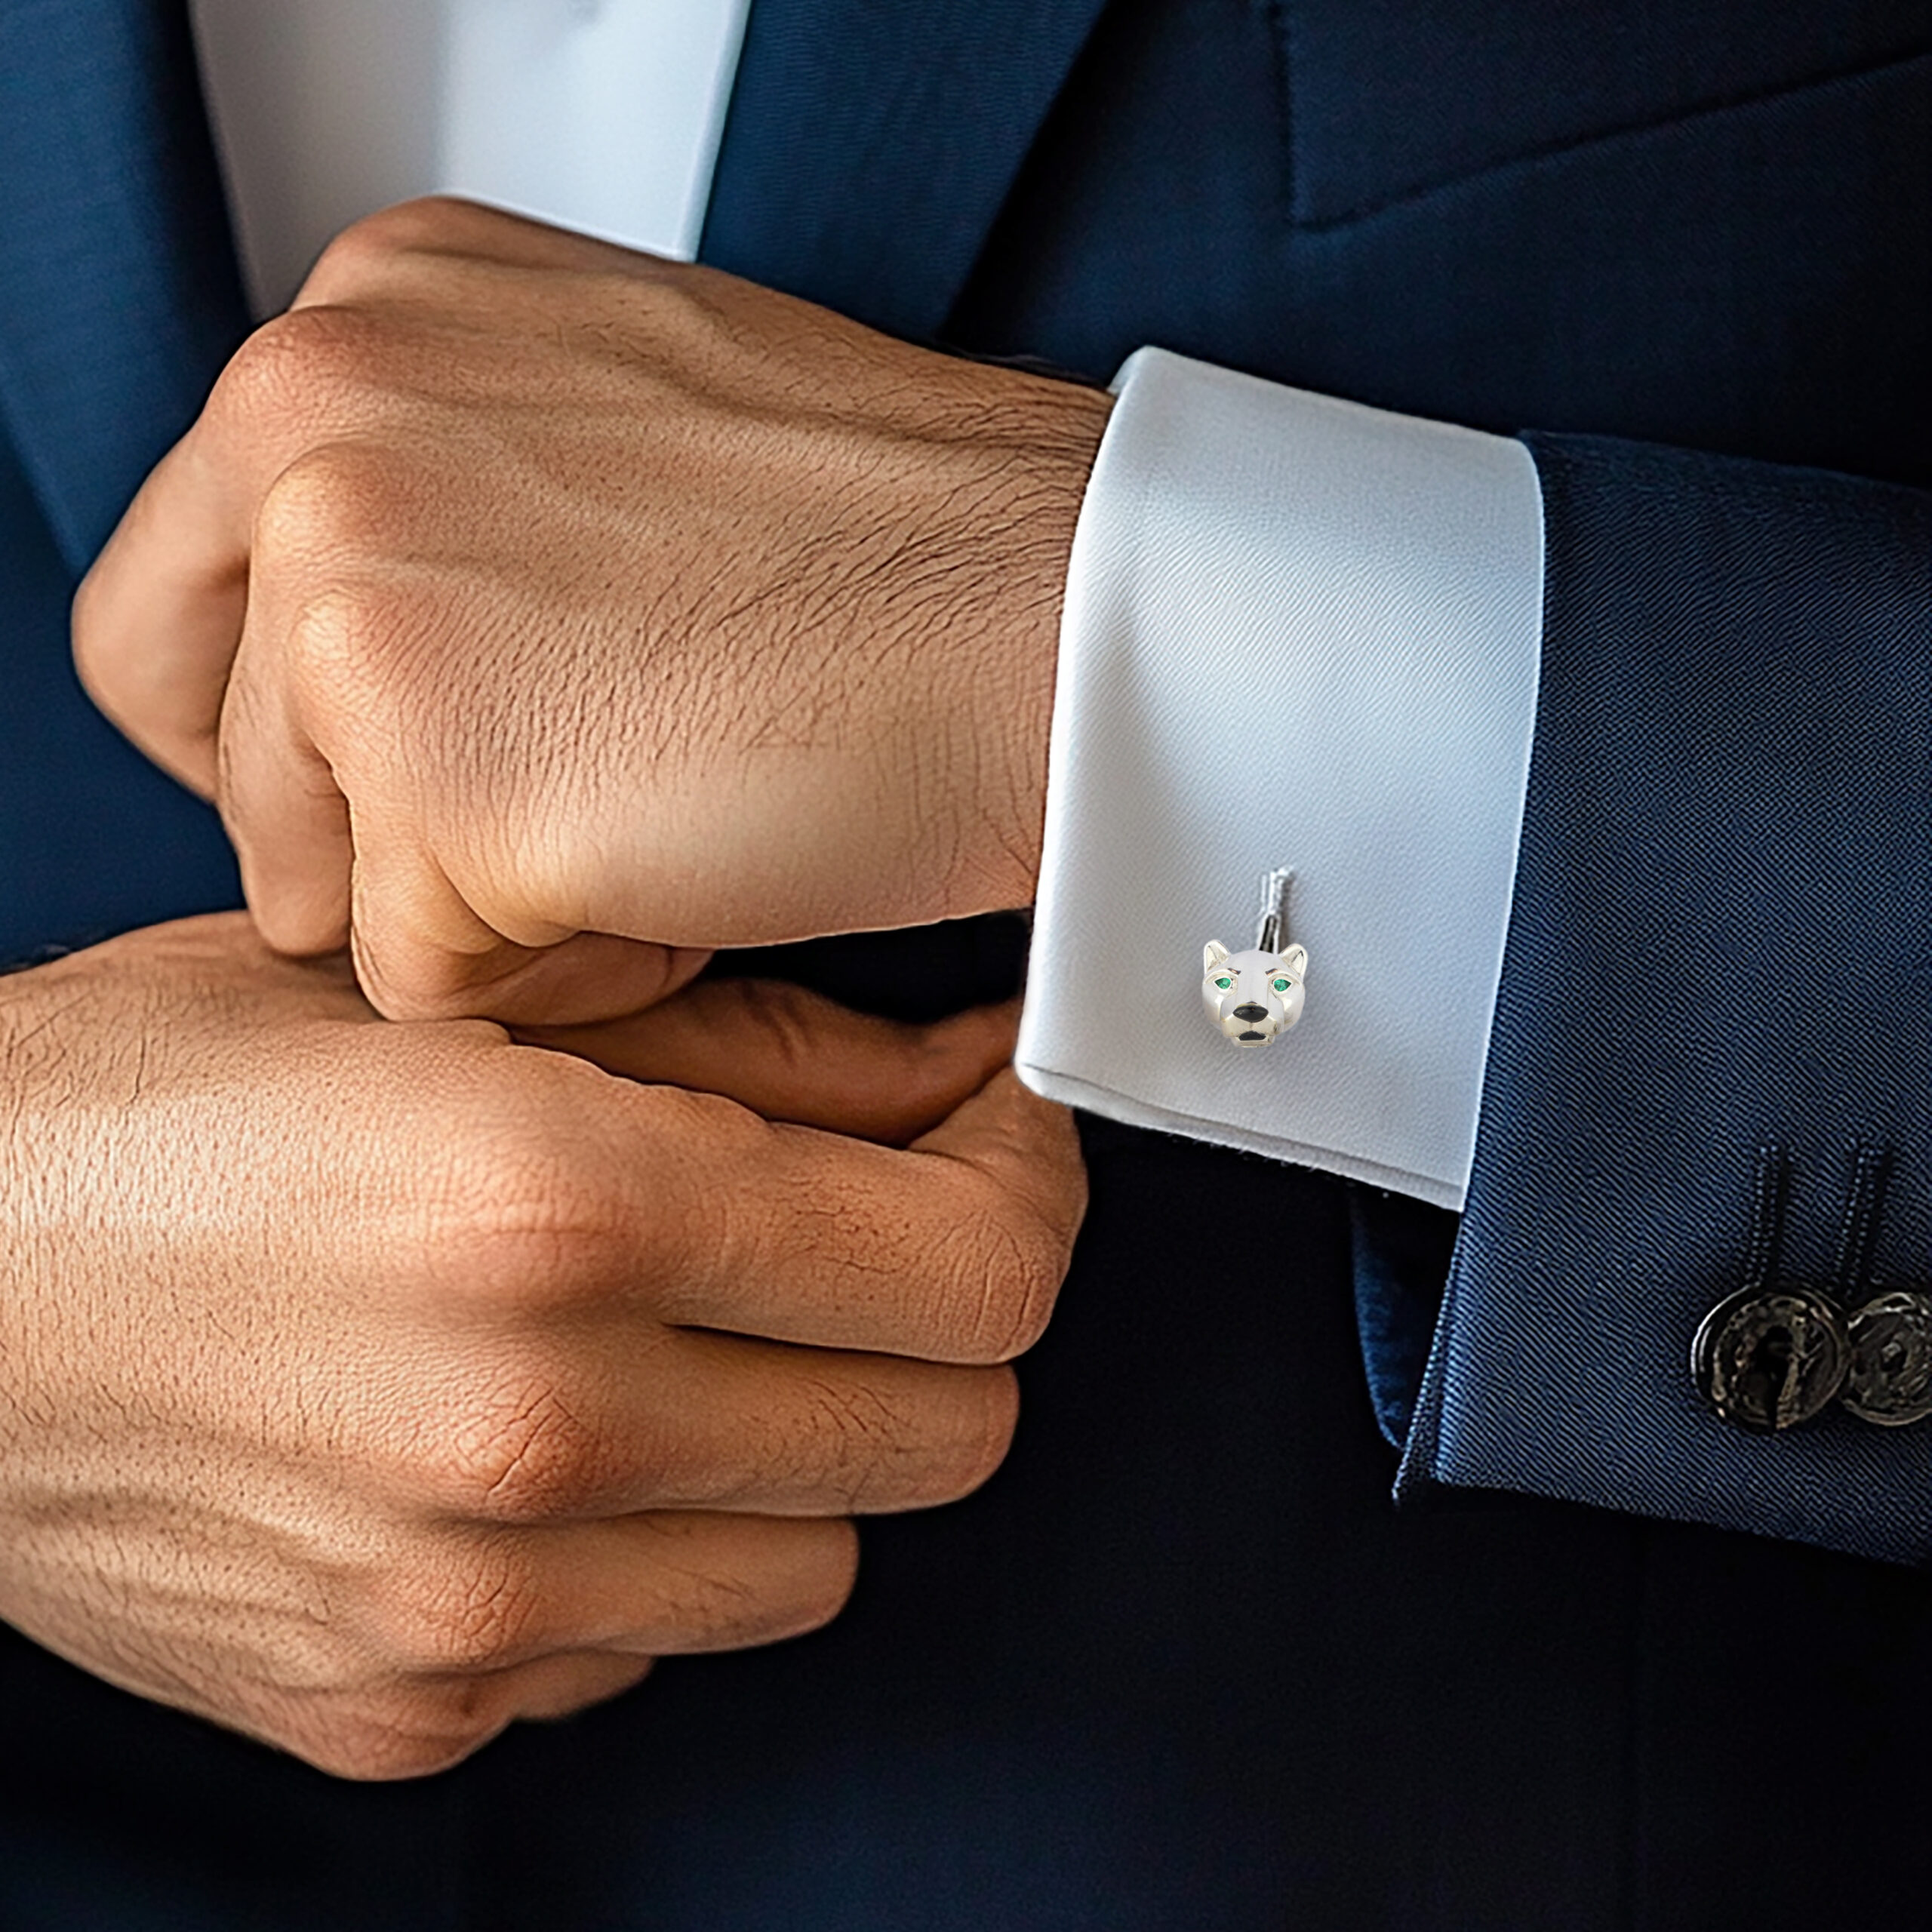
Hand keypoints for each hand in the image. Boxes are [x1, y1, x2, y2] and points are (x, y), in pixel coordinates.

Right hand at [0, 915, 1082, 1776]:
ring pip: (816, 1563)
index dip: (1031, 1187)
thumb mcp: (453, 1002)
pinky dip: (647, 1551)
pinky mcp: (405, 1705)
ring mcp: (471, 1603)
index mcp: (563, 1206)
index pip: (977, 1270)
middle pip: (946, 1435)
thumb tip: (954, 1083)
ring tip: (684, 1341)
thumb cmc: (149, 1105)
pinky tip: (548, 1443)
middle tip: (879, 1234)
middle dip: (948, 1326)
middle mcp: (533, 1428)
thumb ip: (756, 1051)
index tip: (1003, 1141)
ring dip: (800, 1449)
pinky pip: (646, 1650)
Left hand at [74, 197, 1112, 1022]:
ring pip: (318, 880)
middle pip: (229, 753)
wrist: (1070, 613)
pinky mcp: (443, 776)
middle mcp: (321, 415)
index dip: (274, 730)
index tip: (393, 781)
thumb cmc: (904, 539)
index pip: (174, 595)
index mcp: (369, 313)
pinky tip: (702, 873)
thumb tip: (345, 658)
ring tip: (669, 818)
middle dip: (382, 837)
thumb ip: (448, 498)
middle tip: (572, 811)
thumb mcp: (622, 426)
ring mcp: (364, 593)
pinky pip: (427, 980)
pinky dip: (568, 973)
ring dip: (485, 904)